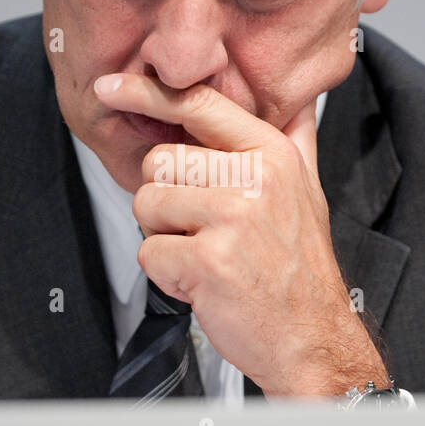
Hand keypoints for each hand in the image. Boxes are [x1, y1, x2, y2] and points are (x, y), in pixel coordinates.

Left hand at [93, 73, 388, 398]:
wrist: (312, 337)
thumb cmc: (301, 270)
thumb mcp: (308, 191)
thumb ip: (295, 140)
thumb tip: (295, 99)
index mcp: (272, 155)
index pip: (198, 105)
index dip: (147, 92)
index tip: (112, 87)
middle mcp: (253, 179)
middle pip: (159, 161)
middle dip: (166, 200)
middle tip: (203, 231)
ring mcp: (231, 218)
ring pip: (146, 204)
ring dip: (163, 237)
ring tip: (204, 256)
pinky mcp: (207, 260)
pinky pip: (148, 252)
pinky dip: (165, 275)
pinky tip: (202, 283)